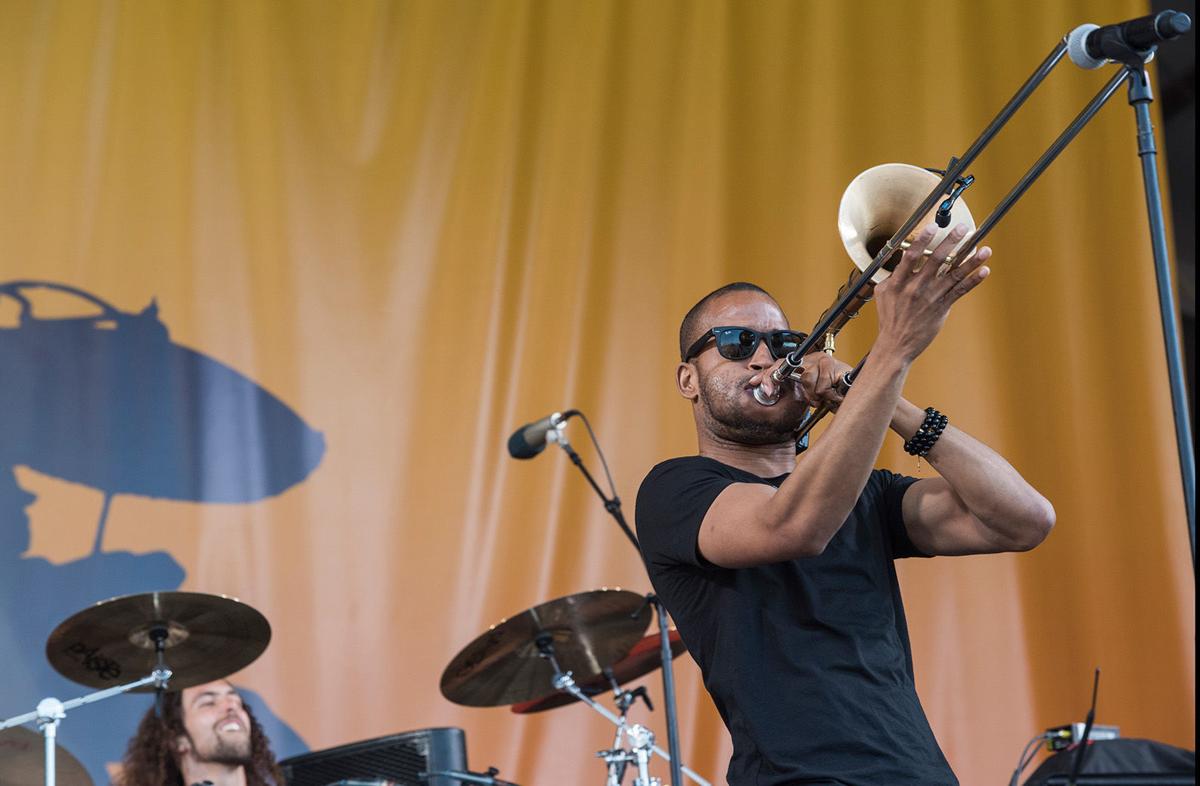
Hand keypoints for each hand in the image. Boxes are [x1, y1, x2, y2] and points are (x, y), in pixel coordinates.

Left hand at [750, 351, 851, 408]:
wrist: (855, 393)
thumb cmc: (832, 393)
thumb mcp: (807, 393)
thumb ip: (790, 389)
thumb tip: (765, 389)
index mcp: (804, 363)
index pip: (780, 364)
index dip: (767, 375)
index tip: (753, 384)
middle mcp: (812, 357)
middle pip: (791, 370)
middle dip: (799, 389)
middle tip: (811, 400)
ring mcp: (823, 360)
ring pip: (807, 380)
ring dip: (816, 395)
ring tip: (826, 397)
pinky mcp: (834, 365)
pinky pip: (823, 385)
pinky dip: (828, 395)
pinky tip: (835, 394)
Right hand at [872, 223, 990, 362]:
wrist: (896, 344)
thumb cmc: (889, 317)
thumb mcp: (882, 293)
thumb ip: (892, 275)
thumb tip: (899, 258)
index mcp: (898, 283)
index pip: (911, 257)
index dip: (922, 240)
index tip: (932, 226)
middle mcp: (916, 288)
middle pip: (936, 260)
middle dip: (952, 242)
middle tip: (964, 228)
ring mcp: (931, 298)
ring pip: (953, 275)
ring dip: (971, 261)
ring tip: (985, 249)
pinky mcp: (942, 307)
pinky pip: (960, 291)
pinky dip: (973, 280)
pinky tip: (984, 270)